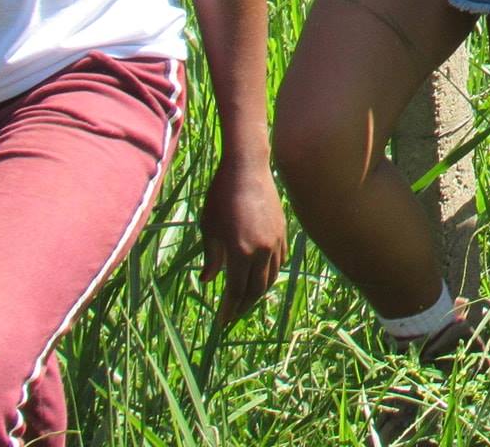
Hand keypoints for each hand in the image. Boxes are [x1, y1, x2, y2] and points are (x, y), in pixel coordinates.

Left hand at [200, 155, 286, 327]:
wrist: (246, 168)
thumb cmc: (220, 196)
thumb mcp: (208, 228)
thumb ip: (211, 257)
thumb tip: (207, 280)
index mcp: (241, 252)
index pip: (236, 291)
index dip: (229, 309)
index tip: (221, 322)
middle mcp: (262, 250)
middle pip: (257, 289)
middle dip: (244, 305)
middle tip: (233, 315)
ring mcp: (275, 240)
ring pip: (271, 276)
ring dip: (259, 291)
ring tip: (246, 298)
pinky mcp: (282, 231)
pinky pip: (279, 260)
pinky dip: (270, 272)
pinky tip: (261, 274)